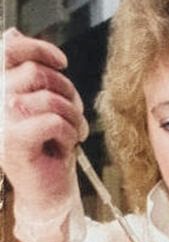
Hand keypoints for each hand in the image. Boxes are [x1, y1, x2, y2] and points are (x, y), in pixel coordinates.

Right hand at [1, 28, 88, 241]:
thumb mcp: (43, 107)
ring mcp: (2, 121)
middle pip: (37, 72)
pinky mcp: (14, 140)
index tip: (62, 62)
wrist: (47, 194)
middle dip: (67, 92)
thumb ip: (32, 76)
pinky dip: (69, 133)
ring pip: (49, 98)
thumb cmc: (48, 151)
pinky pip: (54, 121)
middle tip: (75, 116)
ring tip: (74, 134)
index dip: (38, 48)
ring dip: (73, 117)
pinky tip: (67, 146)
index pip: (9, 48)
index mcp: (0, 89)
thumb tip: (14, 34)